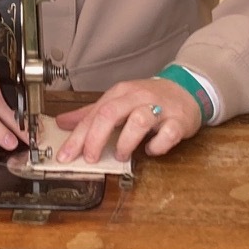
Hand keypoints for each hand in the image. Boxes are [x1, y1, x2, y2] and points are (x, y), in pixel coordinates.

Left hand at [56, 78, 203, 164]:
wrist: (186, 90)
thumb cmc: (148, 99)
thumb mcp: (118, 102)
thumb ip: (91, 114)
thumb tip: (62, 123)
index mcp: (121, 93)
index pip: (94, 113)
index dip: (78, 136)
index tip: (66, 156)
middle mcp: (138, 97)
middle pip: (111, 113)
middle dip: (96, 138)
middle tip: (90, 158)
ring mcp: (160, 108)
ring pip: (139, 120)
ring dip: (125, 142)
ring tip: (121, 155)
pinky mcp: (179, 121)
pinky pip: (167, 134)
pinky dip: (157, 146)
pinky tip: (150, 150)